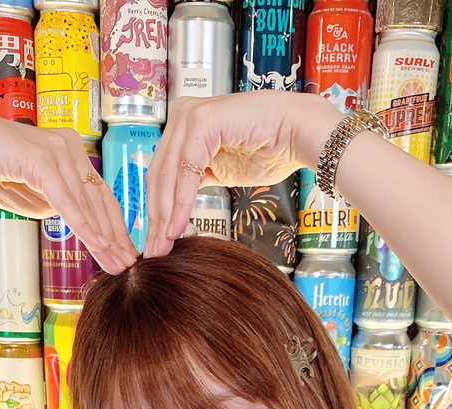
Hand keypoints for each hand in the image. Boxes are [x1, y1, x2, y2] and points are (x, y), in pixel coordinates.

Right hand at [0, 115, 138, 274]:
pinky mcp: (41, 159)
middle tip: (127, 265)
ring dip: (102, 235)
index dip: (114, 225)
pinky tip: (96, 244)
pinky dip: (82, 224)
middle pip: (98, 198)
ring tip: (115, 262)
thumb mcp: (36, 195)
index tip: (124, 252)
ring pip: (86, 201)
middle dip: (114, 236)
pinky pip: (66, 199)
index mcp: (71, 150)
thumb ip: (60, 205)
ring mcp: (56, 149)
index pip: (99, 193)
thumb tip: (82, 223)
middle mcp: (68, 145)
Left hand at [142, 92, 337, 257]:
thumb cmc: (267, 150)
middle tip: (154, 250)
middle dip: (156, 218)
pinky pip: (187, 172)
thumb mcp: (220, 170)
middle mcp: (181, 115)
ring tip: (163, 245)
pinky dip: (181, 203)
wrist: (298, 133)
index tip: (155, 241)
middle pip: (158, 175)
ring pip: (167, 175)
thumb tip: (171, 209)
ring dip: (165, 215)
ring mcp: (190, 115)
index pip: (160, 173)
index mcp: (182, 124)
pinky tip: (177, 227)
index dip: (156, 210)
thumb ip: (195, 180)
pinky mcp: (202, 122)